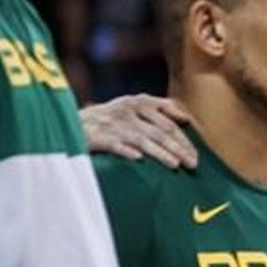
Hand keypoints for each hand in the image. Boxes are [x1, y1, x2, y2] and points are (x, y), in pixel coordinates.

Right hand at [80, 94, 197, 168]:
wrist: (70, 123)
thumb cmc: (109, 119)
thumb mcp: (132, 106)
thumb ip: (158, 108)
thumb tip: (185, 117)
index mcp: (137, 102)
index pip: (168, 122)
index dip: (184, 139)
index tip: (196, 155)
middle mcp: (126, 110)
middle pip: (159, 131)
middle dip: (178, 148)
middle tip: (192, 164)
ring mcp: (111, 124)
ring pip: (141, 139)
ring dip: (159, 152)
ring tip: (175, 164)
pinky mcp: (96, 137)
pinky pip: (114, 144)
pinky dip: (126, 150)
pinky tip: (138, 159)